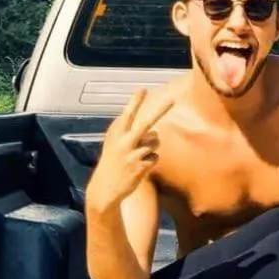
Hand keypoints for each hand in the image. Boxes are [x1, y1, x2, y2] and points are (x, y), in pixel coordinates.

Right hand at [86, 88, 172, 213]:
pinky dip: (150, 160)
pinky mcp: (141, 167)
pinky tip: (139, 166)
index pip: (128, 114)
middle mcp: (124, 142)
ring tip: (138, 155)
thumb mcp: (114, 143)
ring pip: (156, 141)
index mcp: (116, 134)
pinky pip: (156, 156)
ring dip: (151, 146)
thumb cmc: (112, 161)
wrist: (104, 188)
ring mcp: (133, 154)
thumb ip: (130, 133)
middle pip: (146, 123)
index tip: (143, 89)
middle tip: (173, 99)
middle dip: (160, 110)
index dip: (135, 101)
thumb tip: (155, 132)